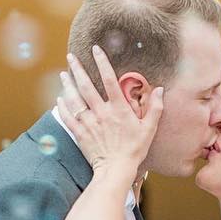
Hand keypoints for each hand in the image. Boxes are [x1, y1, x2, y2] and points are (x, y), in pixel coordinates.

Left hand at [57, 47, 162, 172]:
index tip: (96, 49)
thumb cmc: (135, 150)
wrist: (116, 170)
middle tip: (71, 56)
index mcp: (119, 109)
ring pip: (75, 99)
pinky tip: (60, 98)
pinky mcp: (80, 134)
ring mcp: (89, 123)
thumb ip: (155, 108)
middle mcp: (102, 112)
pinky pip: (69, 117)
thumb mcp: (149, 129)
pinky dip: (63, 107)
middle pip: (86, 86)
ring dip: (68, 85)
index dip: (102, 62)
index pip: (109, 80)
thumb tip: (160, 90)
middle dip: (78, 69)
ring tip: (63, 74)